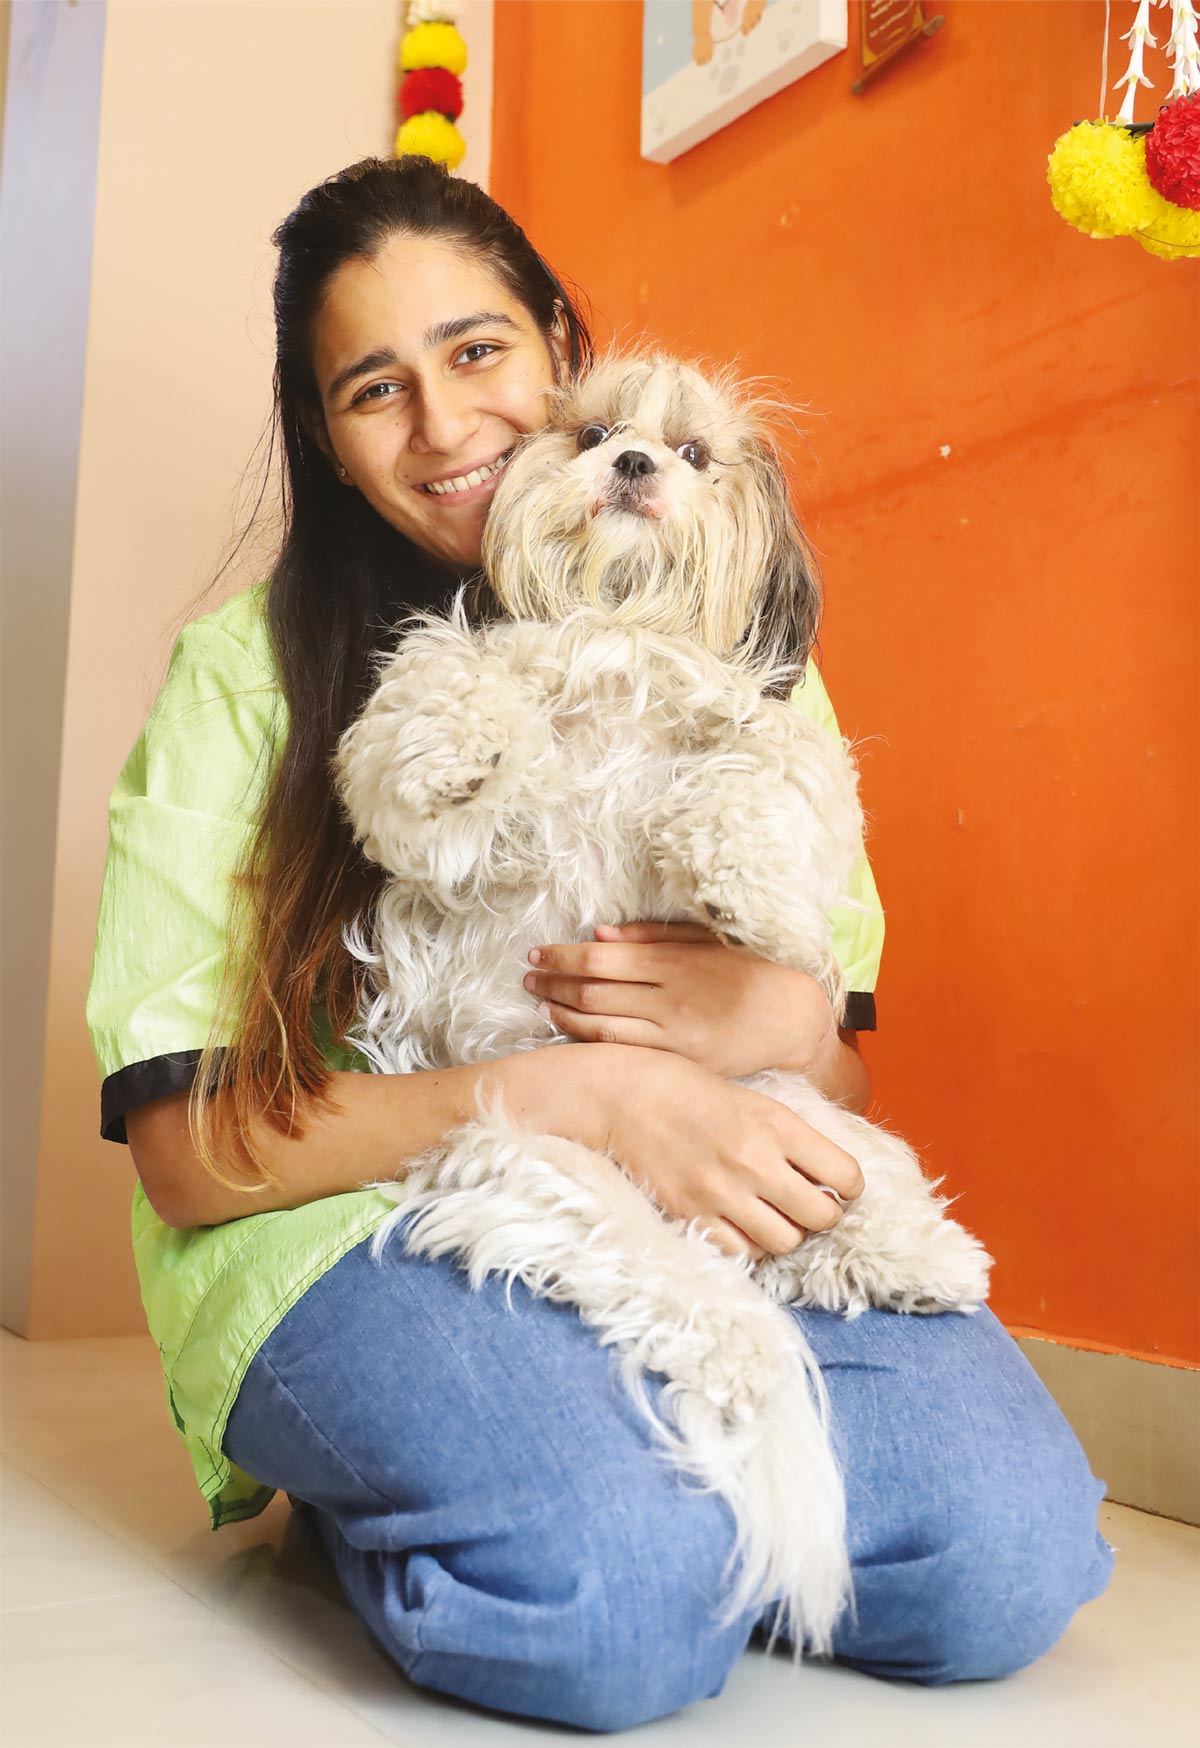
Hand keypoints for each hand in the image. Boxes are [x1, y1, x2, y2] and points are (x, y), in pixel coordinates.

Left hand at [522, 921, 839, 1079]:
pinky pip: (621, 1050)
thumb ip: (654, 937)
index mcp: (676, 965)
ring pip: (601, 1024)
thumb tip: (600, 934)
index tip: (537, 952)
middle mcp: (669, 1001)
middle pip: (593, 991)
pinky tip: (567, 1026)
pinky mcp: (677, 1063)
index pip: (602, 959)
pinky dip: (587, 1037)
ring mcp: (672, 1037)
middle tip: (527, 973)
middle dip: (553, 980)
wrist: (794, 1022)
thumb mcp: (708, 942)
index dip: (562, 955)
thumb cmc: (752, 972)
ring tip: (539, 998)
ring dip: (562, 1010)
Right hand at [549, 1043, 863, 1261]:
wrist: (618, 1095)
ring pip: (785, 1242)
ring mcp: (722, 1192)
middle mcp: (754, 1160)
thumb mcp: (750, 1097)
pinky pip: (741, 1253)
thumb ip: (789, 1135)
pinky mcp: (691, 1215)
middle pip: (822, 1217)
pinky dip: (749, 1244)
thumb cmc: (685, 1088)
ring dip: (786, 1232)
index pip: (845, 1175)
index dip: (848, 1185)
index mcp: (776, 1123)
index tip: (838, 1184)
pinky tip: (741, 1223)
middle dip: (823, 1214)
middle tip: (807, 1203)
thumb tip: (827, 1172)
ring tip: (773, 1214)